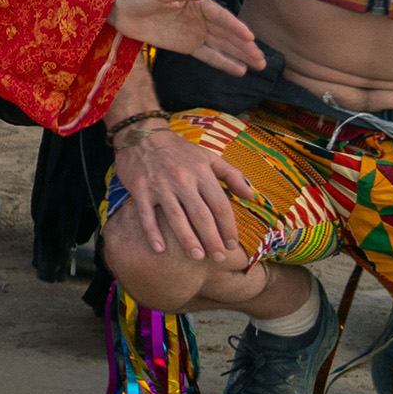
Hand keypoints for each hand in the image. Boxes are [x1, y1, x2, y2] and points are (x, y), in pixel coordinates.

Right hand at [108, 122, 248, 266]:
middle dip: (212, 239)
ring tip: (197, 256)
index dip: (228, 227)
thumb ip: (232, 176)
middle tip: (218, 258)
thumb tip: (252, 197)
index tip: (232, 244)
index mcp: (202, 173)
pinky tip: (160, 250)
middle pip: (201, 216)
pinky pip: (147, 215)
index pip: (220, 205)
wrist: (142, 135)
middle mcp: (182, 180)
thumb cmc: (179, 150)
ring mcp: (160, 186)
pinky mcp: (140, 190)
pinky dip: (152, 233)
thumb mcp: (208, 157)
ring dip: (187, 240)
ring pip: (176, 218)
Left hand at [110, 0, 264, 74]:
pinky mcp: (186, 47)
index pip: (221, 17)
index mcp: (196, 3)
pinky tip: (239, 70)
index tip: (250, 37)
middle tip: (262, 58)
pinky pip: (208, 56)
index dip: (235, 27)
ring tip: (259, 65)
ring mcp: (195, 33)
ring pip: (222, 46)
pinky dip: (224, 63)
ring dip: (240, 55)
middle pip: (227, 34)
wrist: (120, 10)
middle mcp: (200, 19)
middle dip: (245, 46)